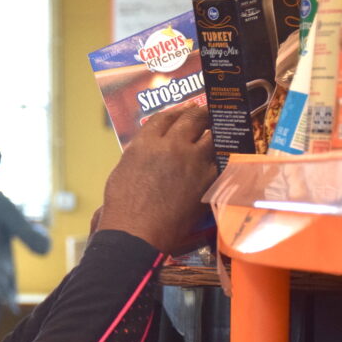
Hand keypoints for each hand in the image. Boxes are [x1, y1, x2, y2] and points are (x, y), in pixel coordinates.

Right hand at [96, 104, 216, 254]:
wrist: (138, 232)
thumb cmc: (122, 207)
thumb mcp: (123, 172)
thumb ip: (140, 155)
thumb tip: (148, 152)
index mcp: (145, 143)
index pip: (164, 118)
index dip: (176, 112)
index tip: (184, 109)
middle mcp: (171, 146)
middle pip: (192, 120)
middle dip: (201, 113)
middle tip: (206, 112)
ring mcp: (192, 162)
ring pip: (211, 137)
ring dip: (214, 133)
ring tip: (217, 132)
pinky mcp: (207, 180)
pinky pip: (218, 162)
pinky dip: (218, 159)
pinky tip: (219, 159)